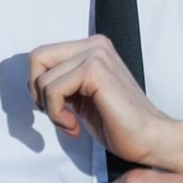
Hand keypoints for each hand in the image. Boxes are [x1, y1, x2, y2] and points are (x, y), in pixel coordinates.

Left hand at [28, 35, 182, 171]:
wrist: (149, 138)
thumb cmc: (117, 123)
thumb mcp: (81, 95)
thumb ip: (63, 81)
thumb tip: (34, 81)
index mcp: (92, 47)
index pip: (43, 55)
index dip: (39, 85)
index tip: (56, 108)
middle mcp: (94, 45)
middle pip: (37, 58)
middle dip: (38, 92)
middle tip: (58, 113)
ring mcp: (96, 54)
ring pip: (43, 79)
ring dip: (50, 110)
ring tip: (71, 123)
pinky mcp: (95, 70)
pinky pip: (53, 90)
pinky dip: (56, 114)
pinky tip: (74, 126)